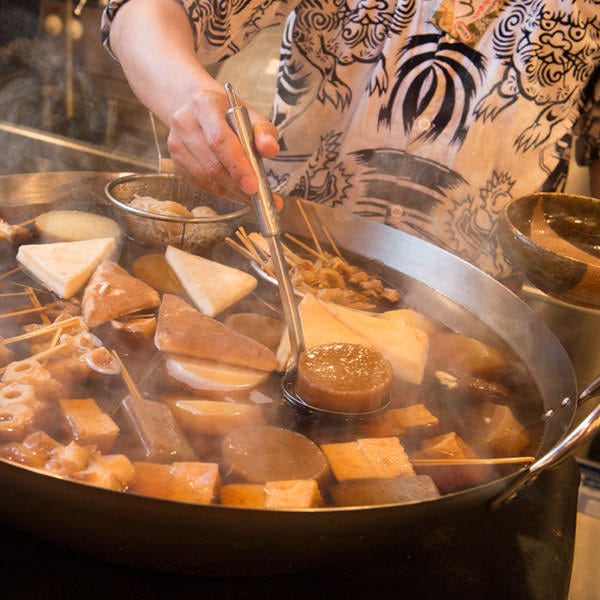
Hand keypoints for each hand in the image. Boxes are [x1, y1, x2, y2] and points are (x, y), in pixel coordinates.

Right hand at [166, 88, 281, 207]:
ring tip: (254, 198)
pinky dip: (223, 193)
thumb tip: (270, 149)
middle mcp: (184, 123)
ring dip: (233, 193)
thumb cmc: (228, 113)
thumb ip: (263, 131)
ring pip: (206, 179)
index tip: (254, 186)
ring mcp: (177, 144)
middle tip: (261, 197)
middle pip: (212, 164)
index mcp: (204, 105)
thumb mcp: (250, 114)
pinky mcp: (177, 162)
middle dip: (238, 185)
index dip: (237, 166)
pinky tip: (238, 193)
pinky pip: (202, 184)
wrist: (198, 108)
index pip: (219, 140)